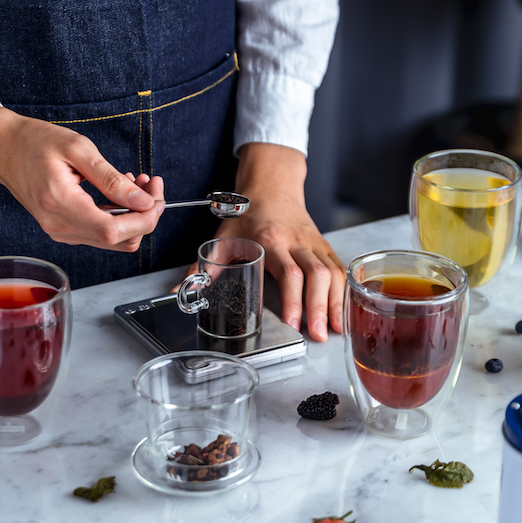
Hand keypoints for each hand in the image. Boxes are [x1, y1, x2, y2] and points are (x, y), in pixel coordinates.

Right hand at [0, 104, 164, 250]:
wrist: (3, 149)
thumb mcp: (78, 149)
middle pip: (119, 240)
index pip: (113, 231)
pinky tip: (119, 191)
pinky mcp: (63, 229)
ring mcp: (60, 231)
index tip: (156, 195)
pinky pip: (100, 232)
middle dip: (145, 214)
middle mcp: (59, 226)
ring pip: (113, 240)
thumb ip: (111, 178)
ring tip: (136, 182)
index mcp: (61, 204)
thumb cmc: (35, 142)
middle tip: (151, 183)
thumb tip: (142, 201)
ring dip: (133, 215)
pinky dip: (118, 215)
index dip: (144, 219)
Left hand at [211, 143, 344, 341]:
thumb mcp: (222, 237)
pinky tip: (342, 312)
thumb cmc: (246, 214)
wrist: (271, 186)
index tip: (291, 324)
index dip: (293, 300)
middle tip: (318, 335)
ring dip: (335, 303)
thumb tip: (178, 293)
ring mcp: (314, 243)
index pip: (289, 272)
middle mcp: (297, 241)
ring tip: (334, 330)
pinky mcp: (324, 246)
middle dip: (319, 307)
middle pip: (316, 275)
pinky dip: (343, 292)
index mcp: (271, 239)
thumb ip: (202, 268)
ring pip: (332, 273)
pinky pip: (339, 269)